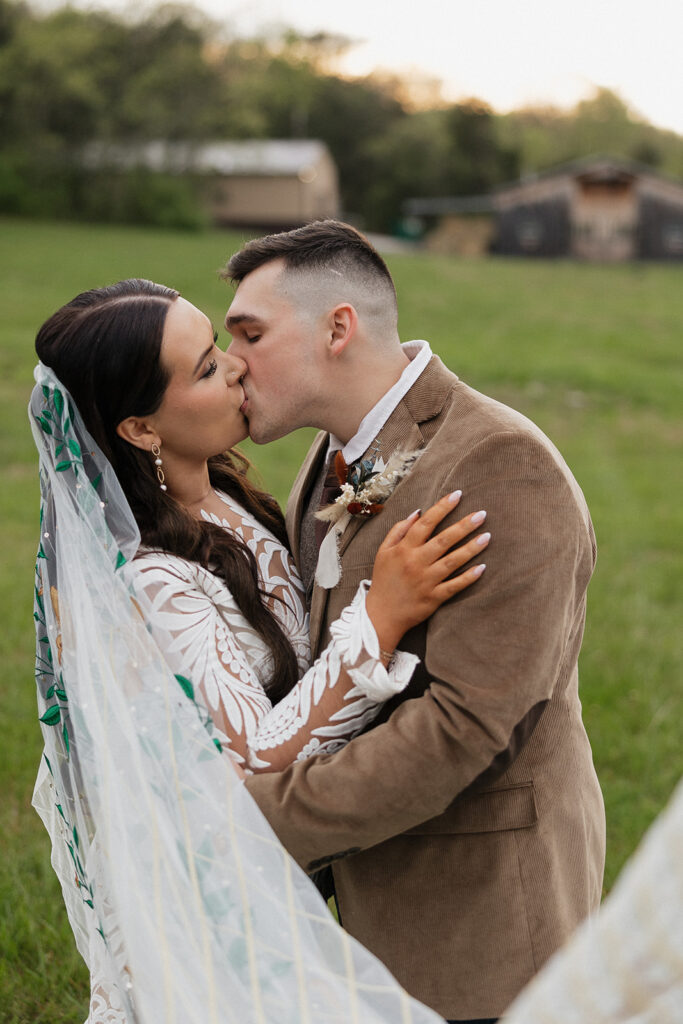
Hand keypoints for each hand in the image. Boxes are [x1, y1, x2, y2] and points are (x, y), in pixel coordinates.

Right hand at [365, 492, 488, 653]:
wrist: (380, 615)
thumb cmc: (384, 580)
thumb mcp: (383, 552)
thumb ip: (398, 530)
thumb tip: (418, 512)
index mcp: (404, 549)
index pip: (426, 523)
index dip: (442, 508)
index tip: (458, 495)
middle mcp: (416, 563)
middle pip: (443, 540)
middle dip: (463, 525)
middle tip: (482, 514)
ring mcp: (426, 581)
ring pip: (452, 561)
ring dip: (471, 548)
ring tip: (487, 536)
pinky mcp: (434, 598)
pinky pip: (454, 586)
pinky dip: (468, 578)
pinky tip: (482, 567)